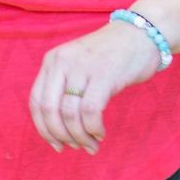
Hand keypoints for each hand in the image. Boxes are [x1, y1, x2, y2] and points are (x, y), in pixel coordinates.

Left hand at [28, 21, 160, 153]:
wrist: (143, 32)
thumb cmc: (112, 54)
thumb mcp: (79, 64)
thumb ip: (65, 86)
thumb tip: (57, 129)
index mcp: (53, 59)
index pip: (36, 102)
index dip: (43, 129)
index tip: (56, 144)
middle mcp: (63, 61)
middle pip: (49, 110)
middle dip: (61, 136)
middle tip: (75, 147)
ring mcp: (83, 66)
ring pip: (69, 114)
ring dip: (80, 137)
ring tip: (92, 144)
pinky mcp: (104, 74)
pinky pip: (90, 111)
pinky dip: (93, 129)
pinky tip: (101, 133)